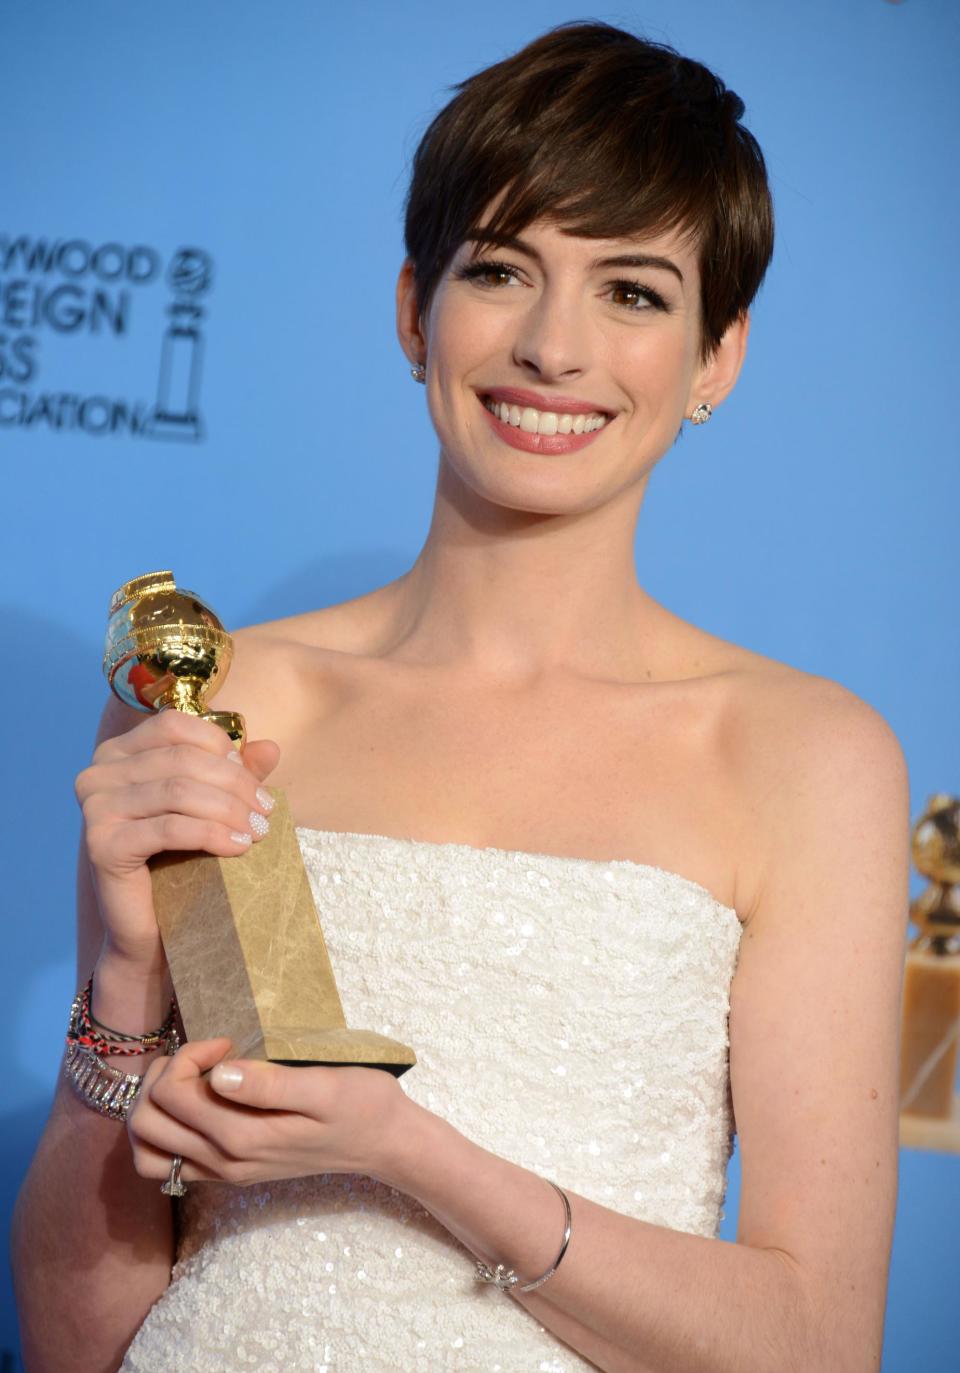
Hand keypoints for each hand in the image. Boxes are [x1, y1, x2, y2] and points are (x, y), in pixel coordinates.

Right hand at [75, 710, 279, 965]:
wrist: (152, 930)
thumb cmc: (181, 861)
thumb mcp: (213, 807)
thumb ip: (238, 773)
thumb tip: (271, 747)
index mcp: (118, 753)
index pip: (175, 726)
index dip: (220, 747)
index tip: (254, 781)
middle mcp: (98, 774)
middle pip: (182, 759)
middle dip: (234, 783)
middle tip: (264, 811)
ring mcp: (95, 808)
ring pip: (178, 791)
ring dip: (229, 809)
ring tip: (259, 830)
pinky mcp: (101, 844)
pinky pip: (169, 828)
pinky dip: (212, 834)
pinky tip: (239, 846)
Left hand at [127, 1038, 418, 1189]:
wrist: (384, 1143)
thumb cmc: (360, 1103)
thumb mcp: (324, 1085)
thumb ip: (269, 1083)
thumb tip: (218, 1073)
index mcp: (243, 1138)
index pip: (172, 1095)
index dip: (188, 1055)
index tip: (226, 1041)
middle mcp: (225, 1162)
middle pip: (146, 1124)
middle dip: (161, 1076)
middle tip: (204, 1053)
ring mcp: (225, 1172)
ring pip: (147, 1150)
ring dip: (155, 1106)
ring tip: (191, 1076)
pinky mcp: (231, 1172)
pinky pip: (168, 1163)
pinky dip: (166, 1129)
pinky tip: (199, 1100)